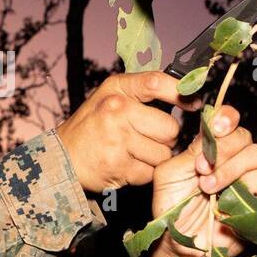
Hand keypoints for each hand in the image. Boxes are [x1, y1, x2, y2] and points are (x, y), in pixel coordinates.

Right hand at [56, 70, 200, 193]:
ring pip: (163, 154)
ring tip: (133, 154)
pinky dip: (142, 174)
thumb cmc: (92, 127)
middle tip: (146, 140)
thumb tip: (185, 92)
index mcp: (117, 90)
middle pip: (170, 128)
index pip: (157, 83)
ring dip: (154, 159)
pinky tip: (126, 166)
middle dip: (165, 138)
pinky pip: (150, 173)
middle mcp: (116, 111)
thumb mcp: (110, 98)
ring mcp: (117, 140)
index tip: (195, 103)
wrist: (61, 158)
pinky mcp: (118, 166)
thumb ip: (142, 92)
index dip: (182, 93)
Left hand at [146, 104, 256, 256]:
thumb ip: (190, 151)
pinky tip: (226, 200)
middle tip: (201, 171)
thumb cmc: (173, 209)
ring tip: (208, 188)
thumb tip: (211, 134)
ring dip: (232, 170)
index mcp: (211, 149)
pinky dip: (249, 186)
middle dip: (223, 151)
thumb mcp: (170, 174)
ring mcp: (250, 177)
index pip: (228, 121)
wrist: (181, 243)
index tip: (215, 129)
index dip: (226, 118)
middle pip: (245, 137)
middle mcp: (234, 159)